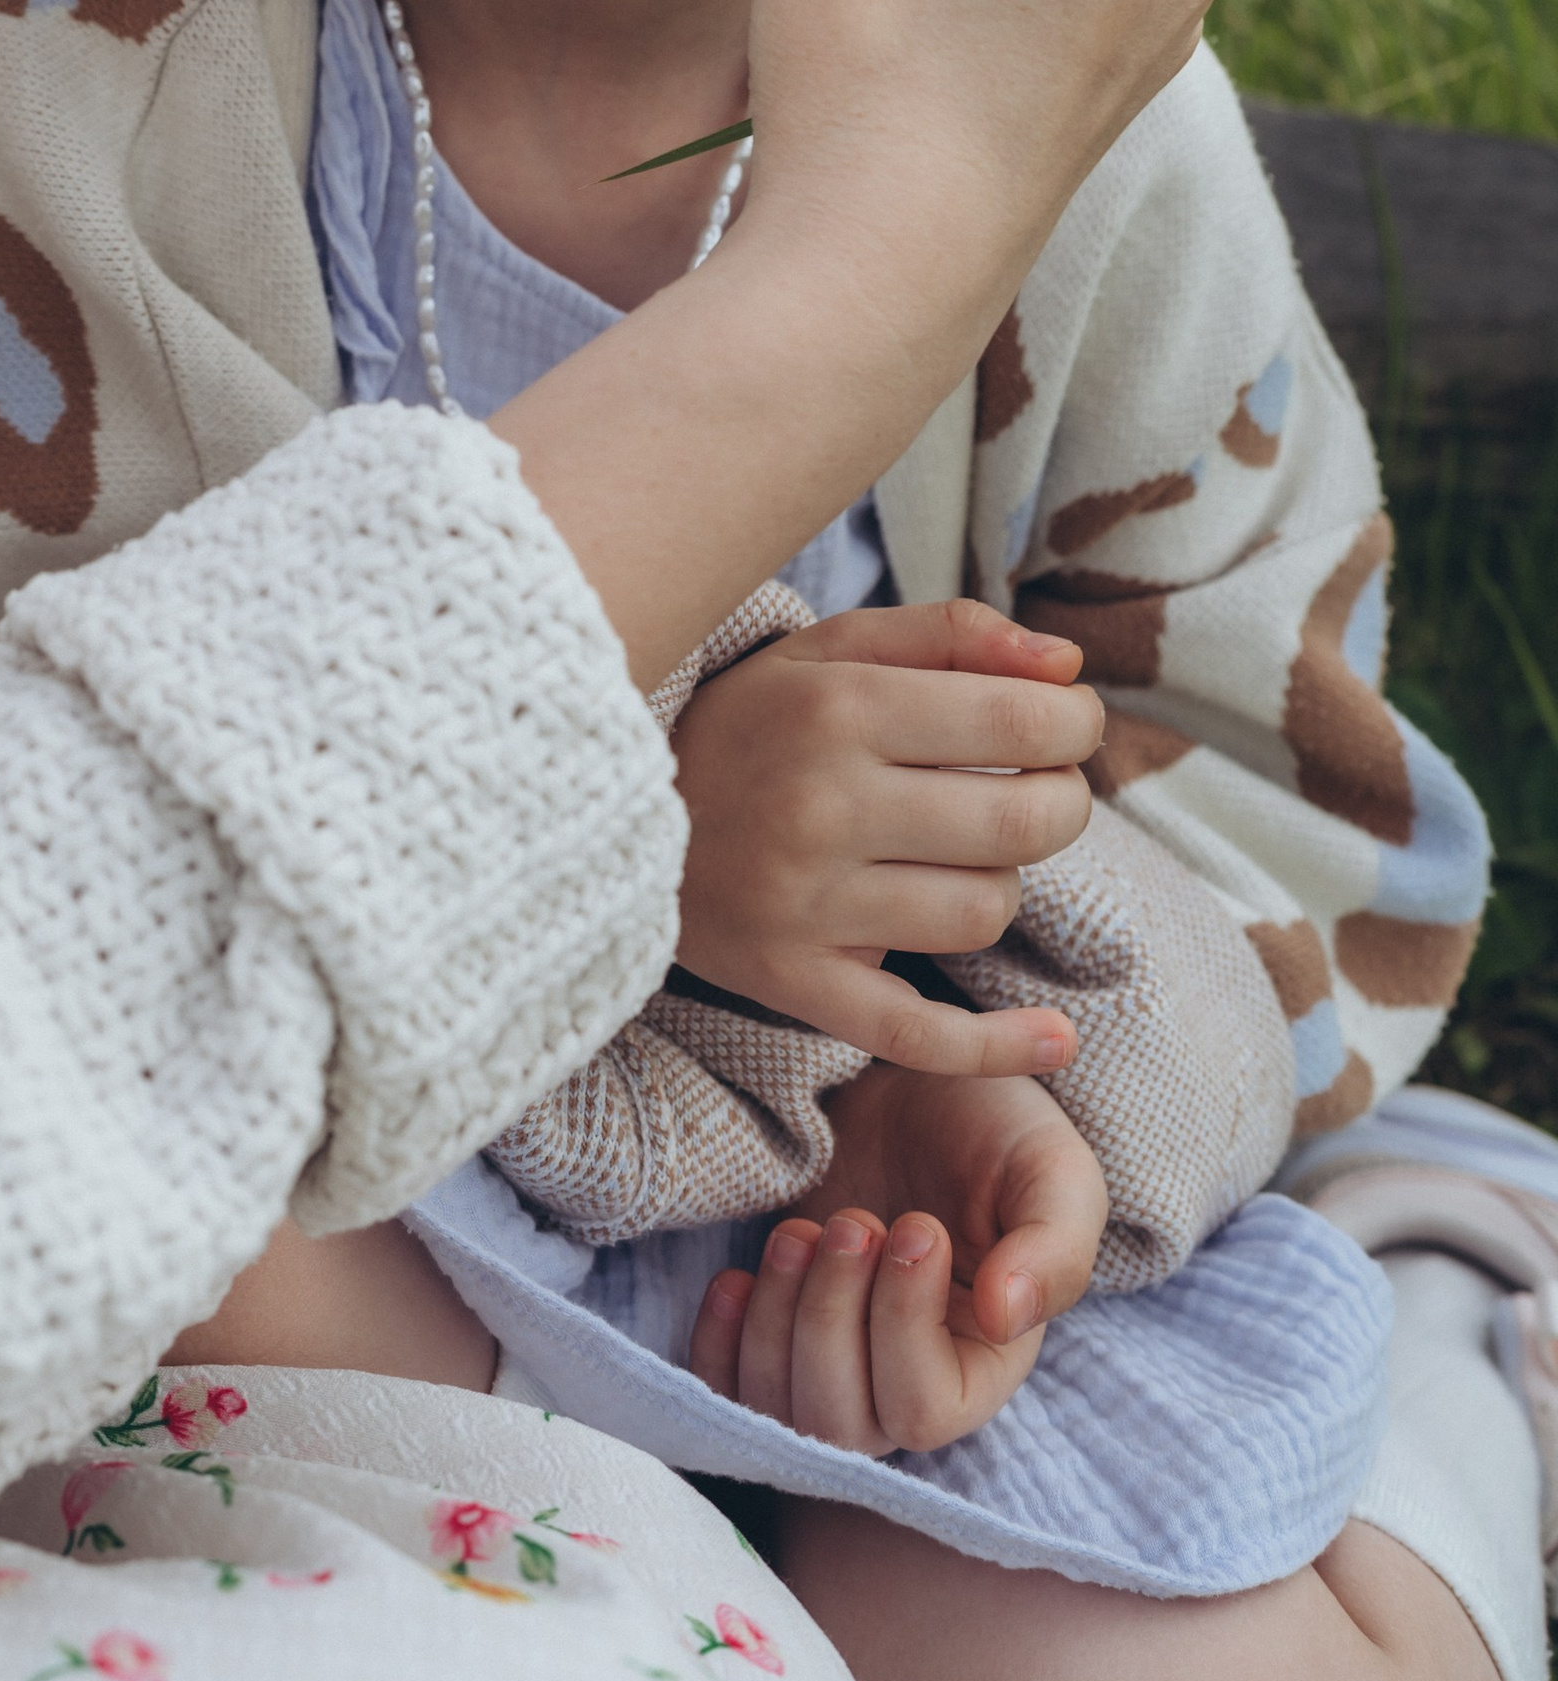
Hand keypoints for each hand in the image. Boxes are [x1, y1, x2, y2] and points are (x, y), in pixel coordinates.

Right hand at [675, 601, 1102, 1074]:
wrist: (606, 814)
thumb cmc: (747, 723)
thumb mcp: (828, 649)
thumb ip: (950, 635)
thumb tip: (1068, 663)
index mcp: (837, 706)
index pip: (1020, 725)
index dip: (1074, 724)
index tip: (1066, 724)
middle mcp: (824, 803)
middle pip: (1021, 822)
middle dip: (1062, 801)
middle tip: (1039, 788)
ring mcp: (808, 902)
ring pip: (984, 910)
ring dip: (999, 880)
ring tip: (956, 854)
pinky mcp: (794, 980)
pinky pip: (920, 1031)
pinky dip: (998, 1045)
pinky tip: (1056, 1035)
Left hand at [687, 1066, 1106, 1453]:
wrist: (913, 1080)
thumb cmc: (995, 1129)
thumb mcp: (1053, 1173)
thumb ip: (1054, 1250)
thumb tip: (1004, 1319)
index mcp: (981, 1366)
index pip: (924, 1409)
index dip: (904, 1325)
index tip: (913, 1226)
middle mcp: (905, 1383)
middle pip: (840, 1421)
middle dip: (830, 1315)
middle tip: (851, 1220)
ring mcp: (833, 1359)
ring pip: (780, 1408)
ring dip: (777, 1318)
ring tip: (800, 1230)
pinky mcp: (775, 1328)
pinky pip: (726, 1386)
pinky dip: (719, 1343)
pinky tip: (738, 1276)